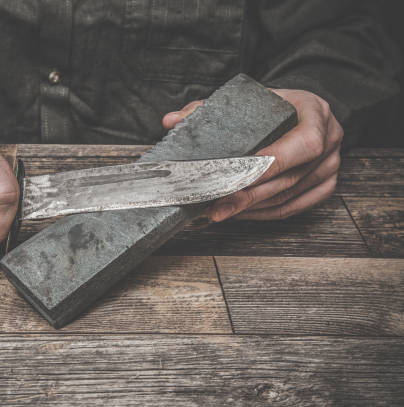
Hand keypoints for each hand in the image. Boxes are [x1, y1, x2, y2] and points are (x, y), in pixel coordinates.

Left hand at [162, 89, 342, 220]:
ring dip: (253, 208)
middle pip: (289, 178)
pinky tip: (240, 213)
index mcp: (316, 113)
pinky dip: (264, 213)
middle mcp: (331, 141)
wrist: (304, 110)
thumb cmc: (275, 105)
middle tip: (217, 207)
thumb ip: (208, 107)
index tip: (237, 178)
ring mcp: (331, 166)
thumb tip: (170, 120)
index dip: (271, 165)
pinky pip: (293, 207)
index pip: (303, 144)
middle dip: (249, 195)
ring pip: (289, 197)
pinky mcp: (326, 186)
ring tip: (220, 211)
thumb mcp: (249, 98)